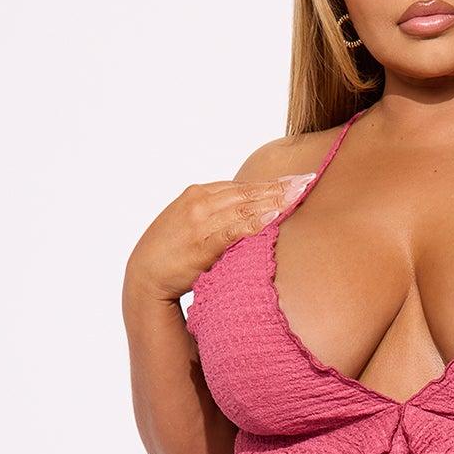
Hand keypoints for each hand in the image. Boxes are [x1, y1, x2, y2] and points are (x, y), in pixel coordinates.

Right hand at [123, 172, 318, 305]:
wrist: (146, 274)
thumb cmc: (172, 254)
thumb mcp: (194, 226)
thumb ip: (218, 217)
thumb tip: (248, 218)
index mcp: (199, 193)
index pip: (242, 186)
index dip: (271, 183)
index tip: (297, 179)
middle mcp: (200, 200)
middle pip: (247, 191)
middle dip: (279, 187)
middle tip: (307, 180)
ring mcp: (200, 219)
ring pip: (244, 206)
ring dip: (273, 200)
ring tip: (299, 193)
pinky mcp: (201, 241)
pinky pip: (233, 229)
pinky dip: (254, 222)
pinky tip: (274, 217)